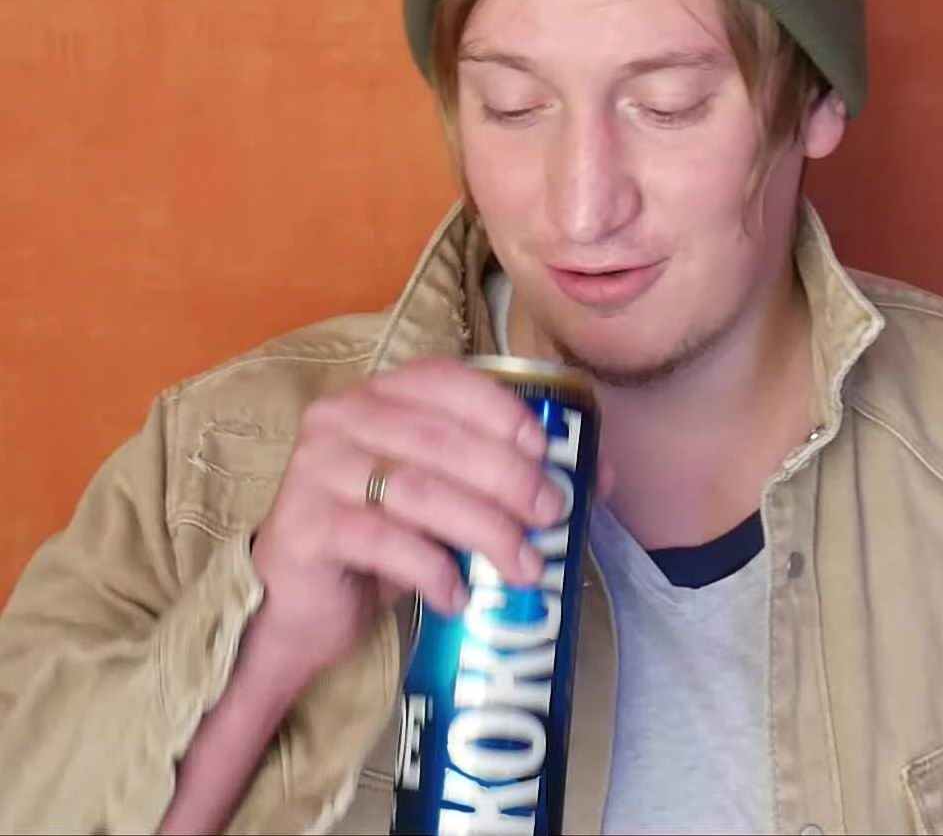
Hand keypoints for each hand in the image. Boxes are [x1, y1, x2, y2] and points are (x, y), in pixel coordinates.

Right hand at [248, 357, 561, 691]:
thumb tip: (601, 472)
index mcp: (380, 394)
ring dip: (485, 530)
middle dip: (510, 479)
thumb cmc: (383, 538)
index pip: (447, 381)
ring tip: (524, 568)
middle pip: (443, 440)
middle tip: (553, 517)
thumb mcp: (449, 499)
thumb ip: (510, 478)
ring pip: (420, 490)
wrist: (298, 604)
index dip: (503, 410)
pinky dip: (434, 570)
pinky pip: (384, 542)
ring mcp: (318, 469)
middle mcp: (342, 417)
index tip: (548, 451)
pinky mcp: (306, 526)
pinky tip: (461, 596)